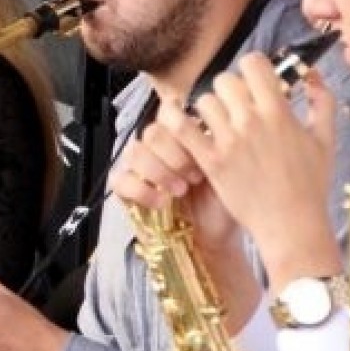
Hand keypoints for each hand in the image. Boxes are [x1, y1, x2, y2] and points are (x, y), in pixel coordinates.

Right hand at [112, 102, 240, 252]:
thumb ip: (215, 145)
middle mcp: (158, 148)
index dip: (183, 130)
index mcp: (182, 136)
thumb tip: (208, 127)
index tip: (203, 152)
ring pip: (134, 152)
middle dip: (175, 155)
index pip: (168, 112)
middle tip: (194, 176)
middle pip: (152, 132)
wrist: (215, 237)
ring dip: (159, 171)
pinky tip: (161, 201)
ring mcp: (139, 168)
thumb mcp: (229, 170)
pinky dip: (141, 189)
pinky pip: (120, 179)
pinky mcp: (127, 189)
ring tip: (180, 190)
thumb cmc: (224, 202)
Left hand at [163, 56, 339, 288]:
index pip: (253, 64)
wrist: (292, 225)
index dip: (251, 67)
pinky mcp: (210, 160)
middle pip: (225, 81)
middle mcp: (252, 121)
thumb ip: (322, 101)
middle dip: (229, 90)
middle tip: (234, 106)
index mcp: (279, 112)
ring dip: (209, 109)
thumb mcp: (325, 139)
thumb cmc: (310, 184)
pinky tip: (180, 120)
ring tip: (217, 124)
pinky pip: (181, 128)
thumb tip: (312, 73)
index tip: (253, 80)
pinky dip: (175, 120)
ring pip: (204, 101)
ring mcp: (228, 141)